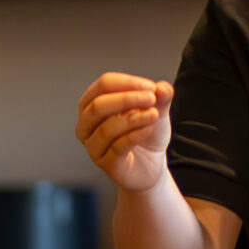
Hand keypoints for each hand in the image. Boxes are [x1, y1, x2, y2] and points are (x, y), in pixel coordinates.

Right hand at [76, 72, 174, 192]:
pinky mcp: (106, 164)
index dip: (126, 82)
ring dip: (134, 118)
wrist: (151, 165)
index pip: (103, 85)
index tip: (150, 87)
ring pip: (107, 128)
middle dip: (126, 99)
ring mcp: (93, 146)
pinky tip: (149, 129)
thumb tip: (162, 87)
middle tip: (151, 98)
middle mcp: (86, 125)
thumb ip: (160, 98)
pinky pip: (118, 146)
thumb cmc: (145, 135)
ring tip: (154, 115)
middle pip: (98, 106)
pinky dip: (135, 135)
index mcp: (92, 104)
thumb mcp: (156, 111)